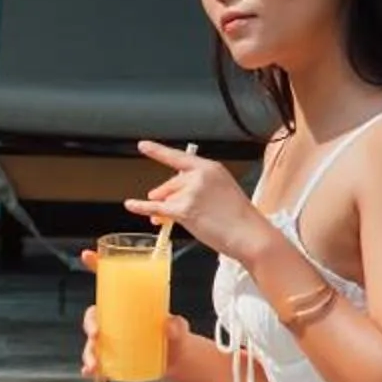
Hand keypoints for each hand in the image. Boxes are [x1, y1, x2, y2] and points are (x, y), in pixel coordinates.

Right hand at [78, 245, 193, 380]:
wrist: (177, 361)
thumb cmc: (174, 335)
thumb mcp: (178, 328)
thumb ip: (176, 326)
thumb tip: (169, 324)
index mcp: (128, 303)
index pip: (110, 281)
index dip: (97, 265)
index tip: (87, 255)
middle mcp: (116, 319)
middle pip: (94, 315)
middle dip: (90, 323)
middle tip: (97, 334)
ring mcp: (112, 339)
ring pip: (92, 341)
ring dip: (88, 351)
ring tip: (95, 364)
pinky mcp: (112, 357)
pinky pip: (95, 360)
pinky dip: (89, 366)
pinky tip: (89, 372)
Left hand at [123, 141, 267, 259]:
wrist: (250, 235)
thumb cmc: (239, 219)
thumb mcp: (220, 193)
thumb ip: (194, 189)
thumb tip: (163, 198)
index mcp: (210, 168)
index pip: (178, 157)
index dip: (158, 151)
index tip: (143, 145)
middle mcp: (199, 176)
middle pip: (169, 184)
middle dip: (165, 197)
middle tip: (171, 211)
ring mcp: (191, 192)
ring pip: (166, 199)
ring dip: (165, 211)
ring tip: (182, 220)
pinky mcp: (185, 209)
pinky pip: (156, 208)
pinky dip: (141, 207)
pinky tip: (131, 205)